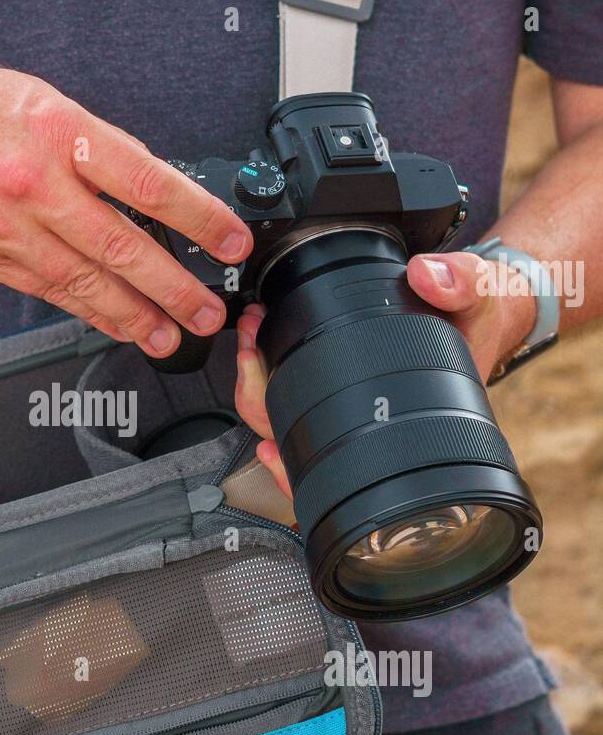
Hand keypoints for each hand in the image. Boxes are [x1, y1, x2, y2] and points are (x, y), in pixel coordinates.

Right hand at [0, 53, 251, 356]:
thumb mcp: (40, 99)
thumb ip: (94, 146)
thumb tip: (149, 191)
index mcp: (57, 130)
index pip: (145, 180)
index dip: (197, 217)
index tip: (231, 240)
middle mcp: (32, 183)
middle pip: (120, 245)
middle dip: (173, 286)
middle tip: (207, 310)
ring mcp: (5, 227)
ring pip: (83, 282)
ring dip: (133, 314)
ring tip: (169, 334)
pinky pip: (45, 291)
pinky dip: (86, 311)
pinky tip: (115, 323)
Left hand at [235, 250, 537, 498]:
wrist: (487, 309)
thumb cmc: (482, 316)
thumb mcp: (481, 294)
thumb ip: (460, 282)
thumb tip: (425, 275)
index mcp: (403, 417)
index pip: (338, 459)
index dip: (293, 450)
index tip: (265, 399)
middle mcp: (371, 422)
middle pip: (297, 439)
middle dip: (258, 394)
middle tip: (248, 346)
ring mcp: (355, 406)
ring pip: (289, 422)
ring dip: (258, 385)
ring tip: (248, 342)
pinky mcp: (345, 383)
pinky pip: (297, 400)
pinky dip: (270, 380)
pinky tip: (256, 356)